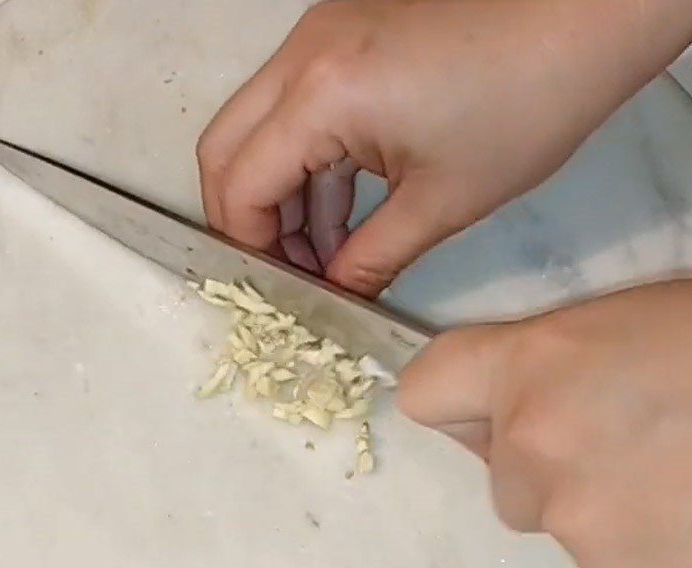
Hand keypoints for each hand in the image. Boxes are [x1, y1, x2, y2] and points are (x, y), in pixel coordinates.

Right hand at [197, 0, 691, 296]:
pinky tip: (341, 214)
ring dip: (281, 195)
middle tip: (286, 270)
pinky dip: (309, 164)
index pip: (241, 184)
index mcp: (321, 94)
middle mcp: (303, 55)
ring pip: (259, 130)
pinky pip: (298, 111)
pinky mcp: (345, 38)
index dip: (251, 247)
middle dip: (247, 220)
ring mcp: (320, 38)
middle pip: (225, 150)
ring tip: (325, 255)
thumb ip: (372, 258)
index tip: (280, 288)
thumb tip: (337, 293)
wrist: (587, 14)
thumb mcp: (442, 202)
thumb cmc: (528, 100)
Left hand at [398, 279, 691, 567]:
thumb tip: (507, 419)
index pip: (429, 391)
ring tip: (683, 485)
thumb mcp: (628, 328)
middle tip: (639, 446)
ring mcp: (580, 531)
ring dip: (608, 515)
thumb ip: (550, 372)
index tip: (488, 412)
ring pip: (563, 529)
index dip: (460, 406)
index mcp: (531, 369)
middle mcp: (532, 453)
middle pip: (505, 479)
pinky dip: (654, 562)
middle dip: (555, 467)